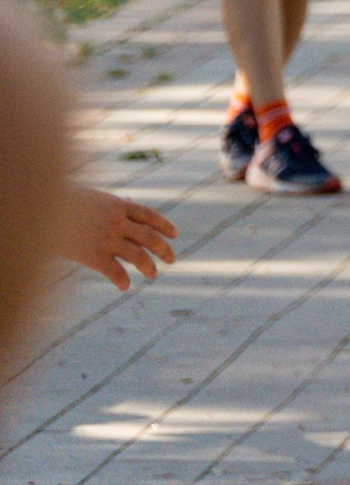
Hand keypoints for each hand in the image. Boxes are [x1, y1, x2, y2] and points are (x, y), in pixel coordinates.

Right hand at [61, 187, 175, 291]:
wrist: (40, 212)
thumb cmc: (63, 203)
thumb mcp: (92, 197)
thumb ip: (112, 203)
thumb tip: (128, 200)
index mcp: (118, 205)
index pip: (150, 216)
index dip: (164, 225)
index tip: (175, 235)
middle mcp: (117, 222)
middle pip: (150, 237)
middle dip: (164, 249)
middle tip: (172, 259)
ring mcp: (107, 239)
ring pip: (138, 256)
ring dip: (149, 267)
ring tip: (153, 275)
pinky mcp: (94, 256)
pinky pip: (115, 272)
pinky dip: (122, 280)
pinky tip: (125, 286)